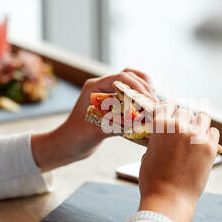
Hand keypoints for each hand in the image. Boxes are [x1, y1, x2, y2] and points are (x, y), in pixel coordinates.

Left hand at [31, 68, 156, 170]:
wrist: (67, 146)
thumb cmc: (76, 138)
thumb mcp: (96, 131)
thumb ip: (116, 124)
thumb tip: (140, 122)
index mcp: (95, 87)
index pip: (121, 78)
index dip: (138, 86)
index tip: (149, 99)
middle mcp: (102, 88)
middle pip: (130, 76)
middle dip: (145, 87)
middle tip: (154, 103)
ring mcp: (108, 95)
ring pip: (132, 84)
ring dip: (145, 92)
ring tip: (153, 106)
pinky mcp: (113, 105)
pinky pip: (131, 97)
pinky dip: (141, 102)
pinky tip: (148, 112)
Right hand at [138, 102, 219, 221]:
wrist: (169, 199)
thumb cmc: (153, 180)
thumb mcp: (147, 154)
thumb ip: (156, 140)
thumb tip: (162, 136)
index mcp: (160, 125)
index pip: (168, 104)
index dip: (170, 109)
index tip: (172, 113)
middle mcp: (179, 126)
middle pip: (186, 110)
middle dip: (184, 118)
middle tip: (183, 129)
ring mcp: (196, 135)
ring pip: (203, 117)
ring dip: (199, 123)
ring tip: (196, 134)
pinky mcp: (210, 147)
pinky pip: (214, 131)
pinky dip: (209, 136)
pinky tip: (204, 144)